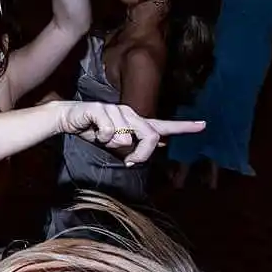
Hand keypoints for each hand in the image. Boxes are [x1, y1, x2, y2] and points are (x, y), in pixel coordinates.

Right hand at [57, 102, 204, 165]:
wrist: (68, 118)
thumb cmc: (93, 131)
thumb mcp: (116, 144)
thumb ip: (132, 147)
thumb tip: (150, 149)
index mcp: (136, 122)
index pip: (163, 126)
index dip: (184, 127)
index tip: (203, 125)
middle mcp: (130, 113)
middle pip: (151, 136)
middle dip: (142, 154)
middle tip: (130, 162)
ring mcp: (116, 110)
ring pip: (127, 136)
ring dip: (114, 145)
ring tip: (103, 139)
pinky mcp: (101, 109)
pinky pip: (109, 132)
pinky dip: (102, 138)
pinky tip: (94, 131)